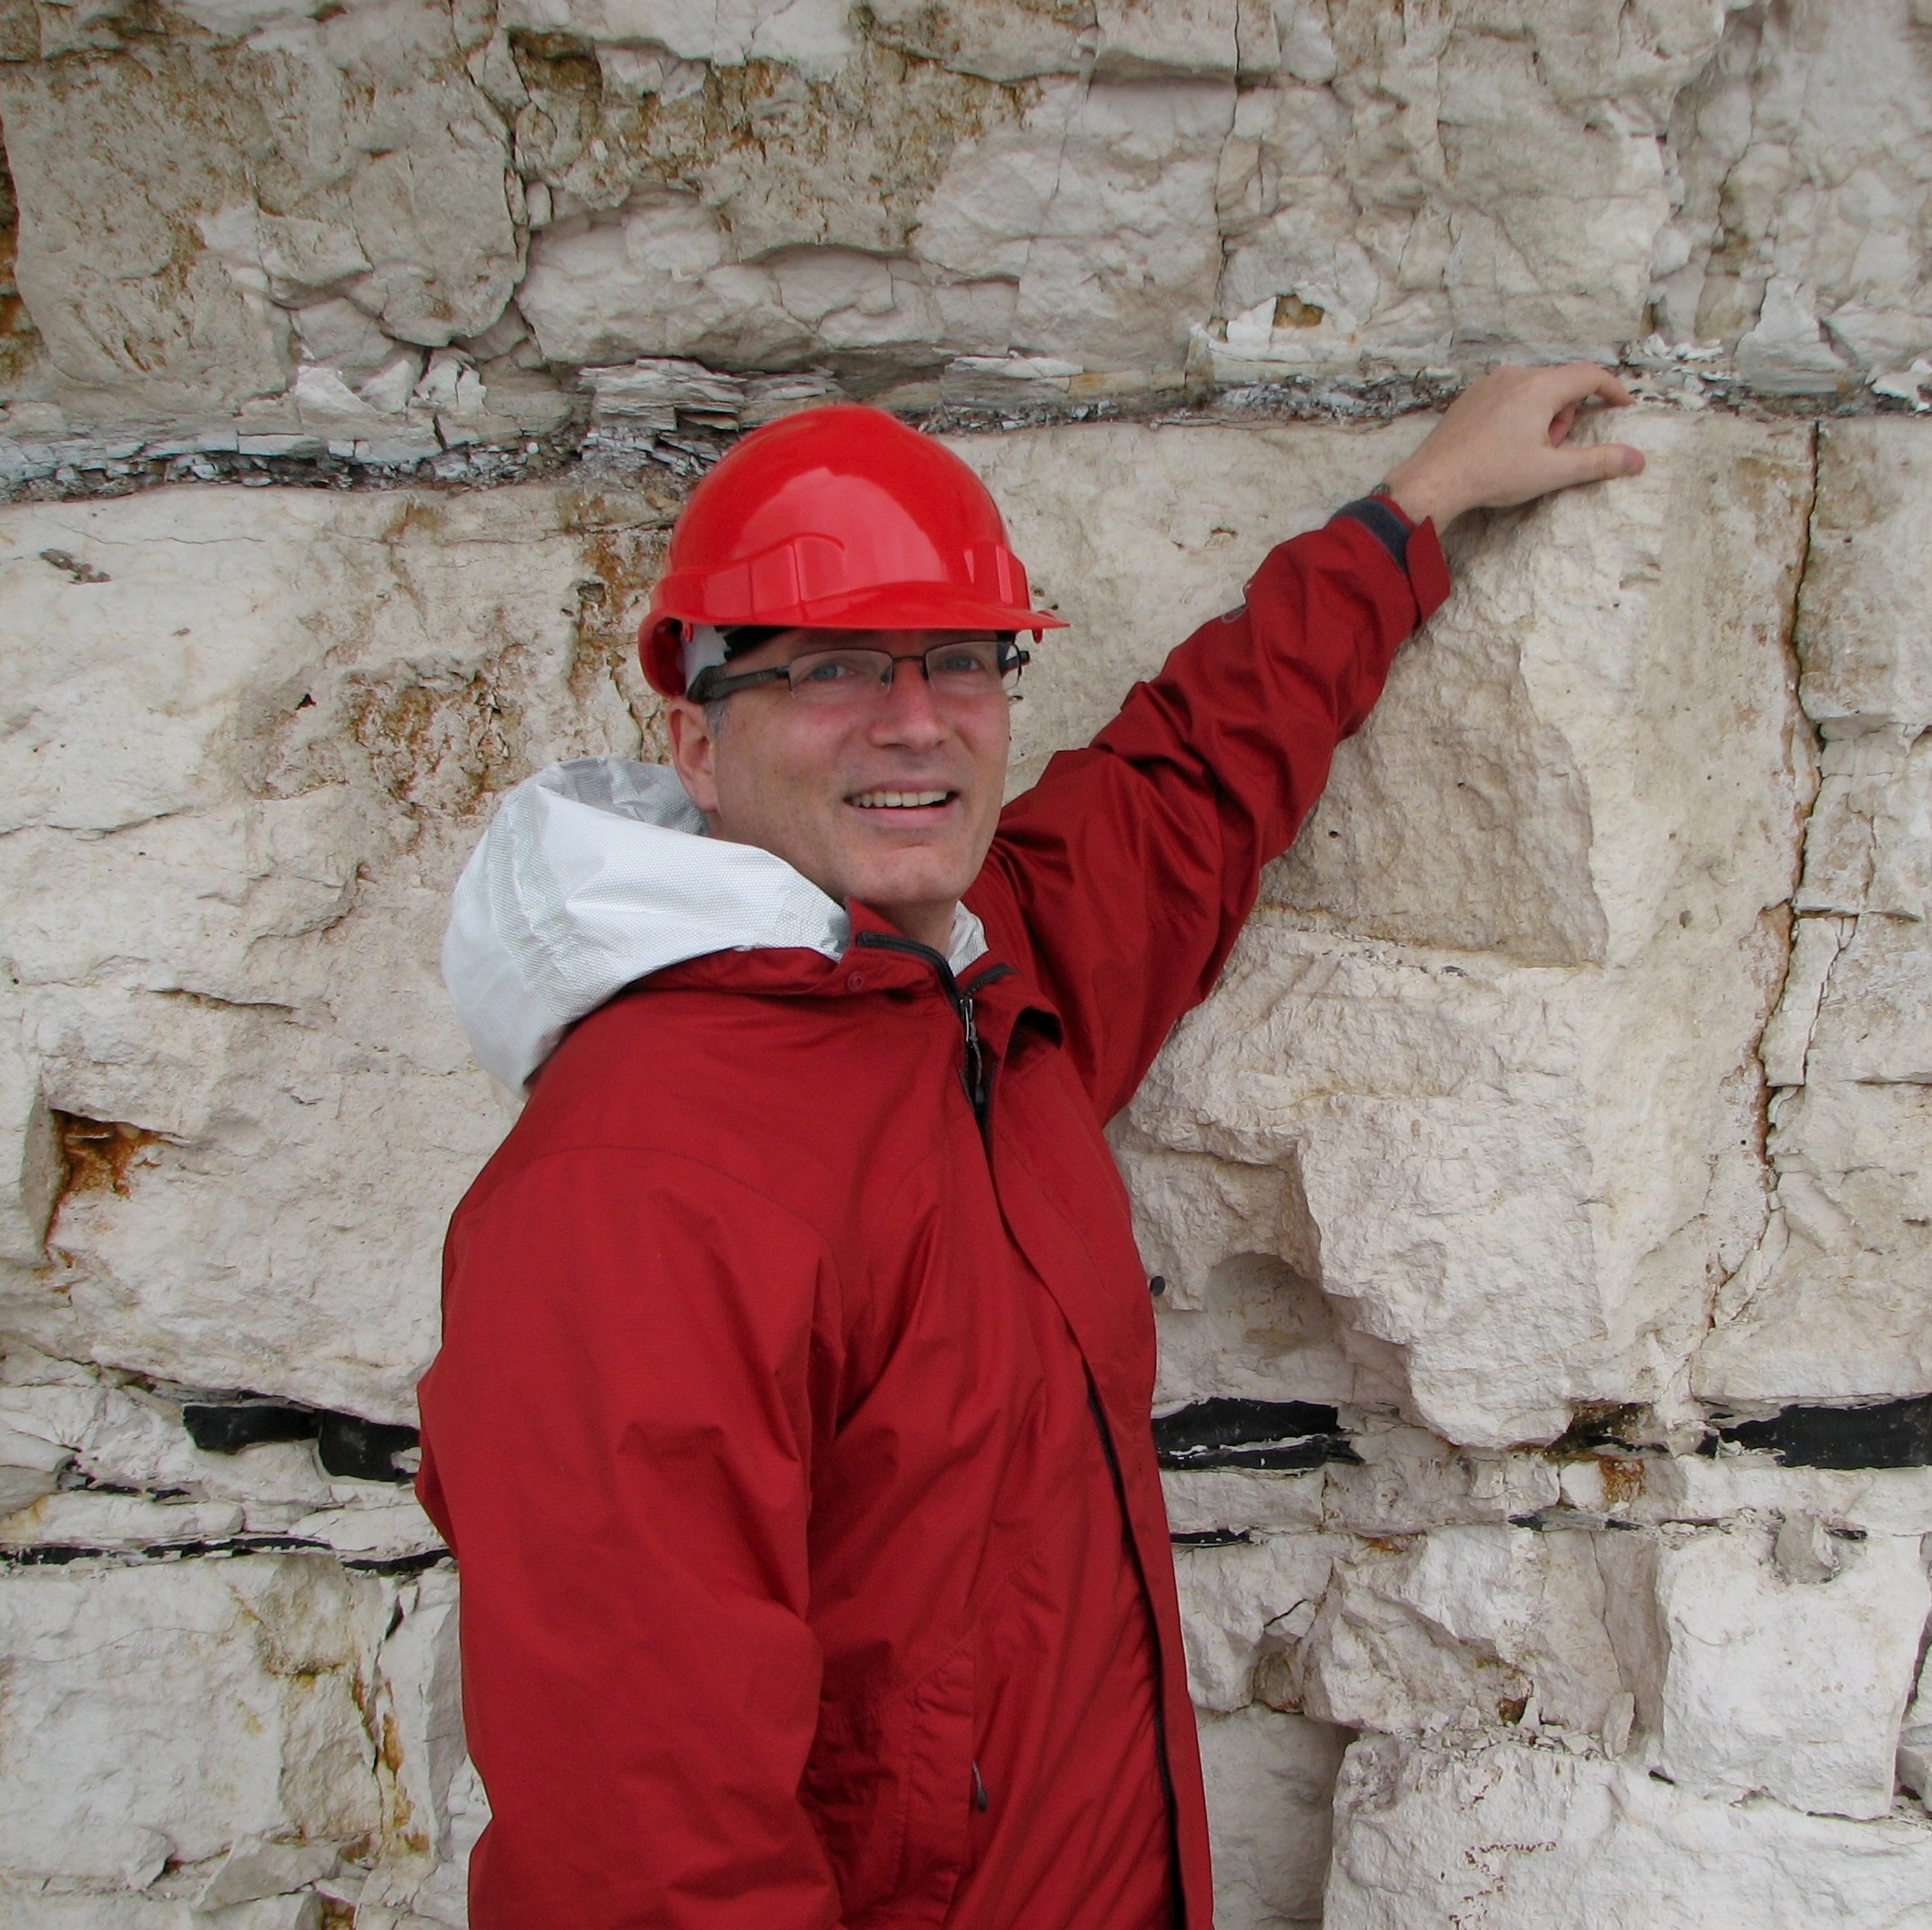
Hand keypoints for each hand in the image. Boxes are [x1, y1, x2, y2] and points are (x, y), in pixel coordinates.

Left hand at [1379, 363, 1644, 530]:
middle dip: (1565, 417)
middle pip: (1561, 385)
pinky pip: (1510, 395)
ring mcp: (1490, 382)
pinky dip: (1518, 414)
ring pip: (1535, 390)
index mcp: (1540, 387)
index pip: (1591, 374)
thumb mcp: (1551, 472)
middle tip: (1548, 451)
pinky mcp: (1472, 394)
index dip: (1613, 389)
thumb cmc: (1492, 474)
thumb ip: (1597, 462)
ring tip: (1523, 452)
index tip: (1623, 407)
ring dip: (1542, 417)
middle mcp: (1516, 374)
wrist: (1434, 479)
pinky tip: (1501, 445)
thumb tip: (1637, 460)